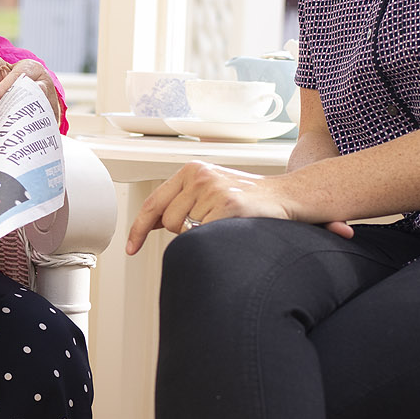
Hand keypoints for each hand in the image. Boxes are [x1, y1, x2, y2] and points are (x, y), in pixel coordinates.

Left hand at [0, 46, 64, 125]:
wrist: (23, 95)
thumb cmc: (6, 80)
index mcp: (33, 68)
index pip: (19, 77)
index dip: (4, 89)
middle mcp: (46, 84)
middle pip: (33, 95)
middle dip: (15, 107)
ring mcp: (52, 102)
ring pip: (40, 113)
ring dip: (24, 122)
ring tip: (8, 132)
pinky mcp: (52, 120)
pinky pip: (44, 127)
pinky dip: (31, 133)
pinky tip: (18, 141)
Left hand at [123, 161, 354, 253]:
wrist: (288, 196)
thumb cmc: (249, 199)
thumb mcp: (209, 192)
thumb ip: (182, 202)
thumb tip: (152, 222)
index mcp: (191, 171)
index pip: (154, 202)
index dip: (139, 228)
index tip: (130, 248)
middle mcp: (199, 176)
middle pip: (168, 221)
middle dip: (183, 232)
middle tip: (212, 224)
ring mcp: (214, 189)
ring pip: (184, 231)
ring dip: (202, 235)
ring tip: (225, 223)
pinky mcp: (229, 205)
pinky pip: (204, 235)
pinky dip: (215, 238)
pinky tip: (231, 228)